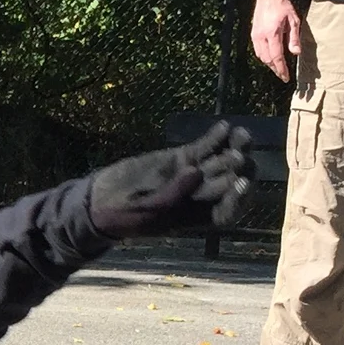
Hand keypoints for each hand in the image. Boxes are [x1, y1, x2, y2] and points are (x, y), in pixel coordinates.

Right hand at [89, 120, 255, 238]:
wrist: (101, 200)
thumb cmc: (124, 215)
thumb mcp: (147, 210)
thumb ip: (172, 195)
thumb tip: (196, 171)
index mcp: (196, 217)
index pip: (225, 210)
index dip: (237, 198)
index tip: (241, 184)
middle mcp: (200, 196)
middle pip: (229, 182)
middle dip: (239, 169)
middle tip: (241, 156)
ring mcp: (192, 175)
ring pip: (221, 161)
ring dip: (234, 148)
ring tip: (241, 135)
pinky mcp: (181, 158)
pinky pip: (203, 147)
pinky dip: (214, 137)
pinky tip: (224, 127)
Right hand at [250, 0, 302, 80]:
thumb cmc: (283, 6)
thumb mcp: (294, 21)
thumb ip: (294, 38)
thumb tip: (296, 53)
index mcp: (273, 33)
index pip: (276, 57)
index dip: (281, 69)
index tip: (286, 77)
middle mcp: (261, 36)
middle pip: (267, 59)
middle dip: (275, 69)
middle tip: (283, 75)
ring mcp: (255, 35)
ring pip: (261, 56)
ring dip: (269, 64)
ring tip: (278, 68)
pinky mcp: (253, 34)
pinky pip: (258, 50)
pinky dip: (264, 57)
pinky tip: (271, 57)